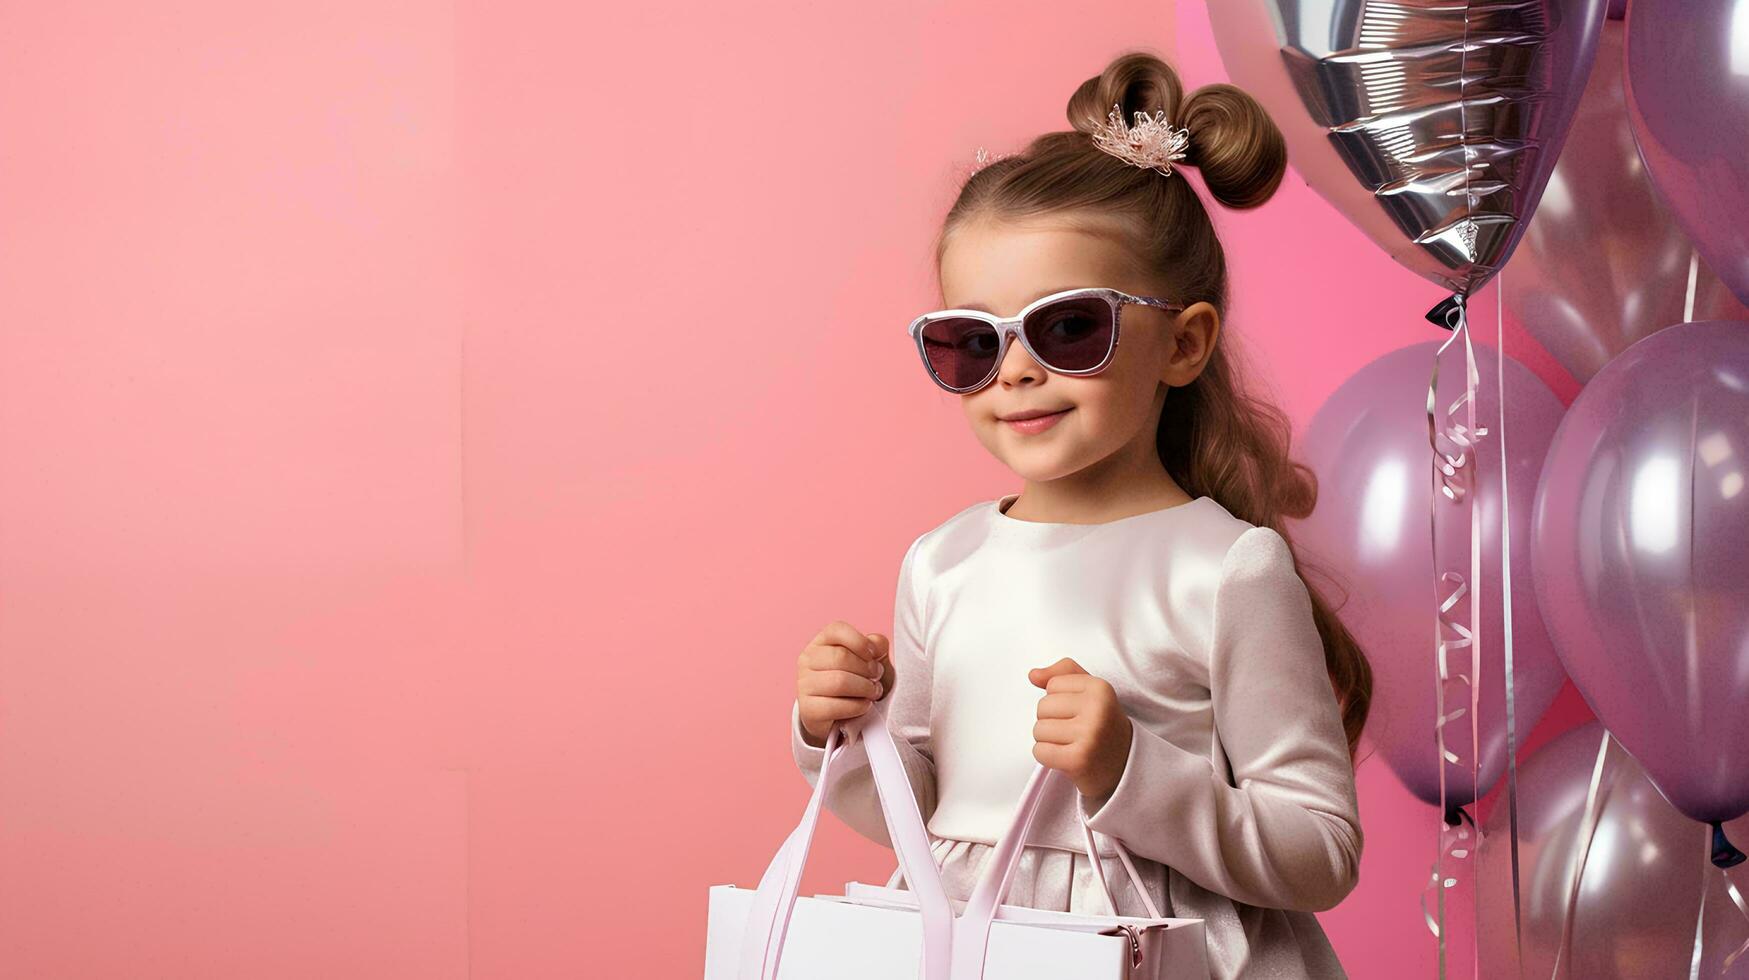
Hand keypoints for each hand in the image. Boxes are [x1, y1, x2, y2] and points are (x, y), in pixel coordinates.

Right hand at [796, 621, 891, 747]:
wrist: (843, 716)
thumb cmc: (859, 682)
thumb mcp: (871, 661)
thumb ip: (877, 647)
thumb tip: (876, 643)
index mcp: (821, 642)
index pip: (837, 630)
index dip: (860, 642)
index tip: (873, 656)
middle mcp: (808, 660)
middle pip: (841, 657)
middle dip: (867, 669)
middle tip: (876, 678)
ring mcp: (804, 685)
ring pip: (839, 682)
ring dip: (865, 688)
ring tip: (873, 692)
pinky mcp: (808, 709)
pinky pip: (836, 706)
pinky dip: (857, 707)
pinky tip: (864, 706)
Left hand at [1028, 657, 1131, 800]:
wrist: (1126, 764)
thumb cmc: (1102, 724)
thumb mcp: (1091, 691)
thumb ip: (1062, 674)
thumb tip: (1033, 674)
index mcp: (1100, 688)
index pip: (1052, 684)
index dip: (1060, 699)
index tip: (1080, 712)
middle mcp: (1097, 709)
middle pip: (1043, 707)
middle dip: (1052, 720)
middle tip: (1075, 731)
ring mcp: (1089, 735)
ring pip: (1039, 730)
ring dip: (1049, 740)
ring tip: (1072, 744)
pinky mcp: (1078, 760)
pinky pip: (1040, 751)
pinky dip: (1047, 756)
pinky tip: (1066, 757)